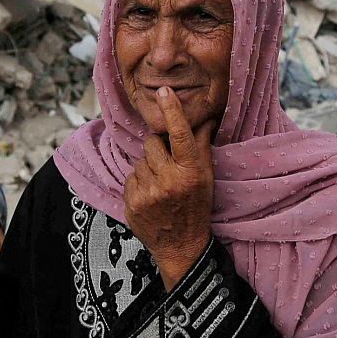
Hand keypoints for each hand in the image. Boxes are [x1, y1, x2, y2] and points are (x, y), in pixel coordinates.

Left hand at [123, 86, 214, 290]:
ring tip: (160, 185)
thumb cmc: (197, 208)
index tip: (165, 91)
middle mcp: (169, 181)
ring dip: (148, 168)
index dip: (173, 111)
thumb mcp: (206, 177)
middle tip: (168, 166)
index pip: (179, 134)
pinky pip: (130, 178)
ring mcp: (148, 193)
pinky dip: (139, 183)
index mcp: (191, 172)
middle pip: (152, 144)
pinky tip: (150, 195)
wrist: (182, 247)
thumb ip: (202, 146)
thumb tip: (206, 118)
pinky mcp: (132, 203)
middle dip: (158, 150)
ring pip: (140, 161)